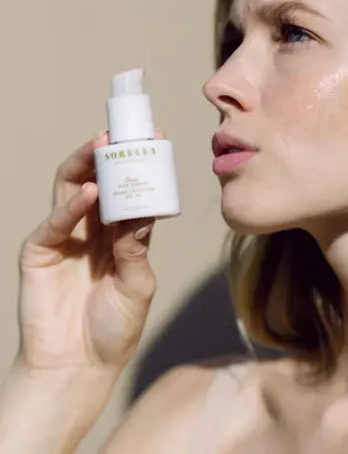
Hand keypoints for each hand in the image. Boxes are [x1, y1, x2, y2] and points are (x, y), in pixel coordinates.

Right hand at [16, 129, 166, 376]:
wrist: (79, 366)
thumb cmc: (113, 327)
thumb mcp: (137, 284)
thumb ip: (137, 247)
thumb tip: (142, 211)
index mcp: (119, 235)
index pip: (128, 189)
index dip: (140, 164)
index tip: (156, 139)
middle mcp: (91, 229)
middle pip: (98, 179)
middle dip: (110, 153)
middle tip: (125, 131)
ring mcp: (64, 236)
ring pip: (71, 188)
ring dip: (86, 164)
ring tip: (103, 144)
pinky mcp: (40, 250)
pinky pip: (55, 222)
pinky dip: (71, 206)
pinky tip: (90, 192)